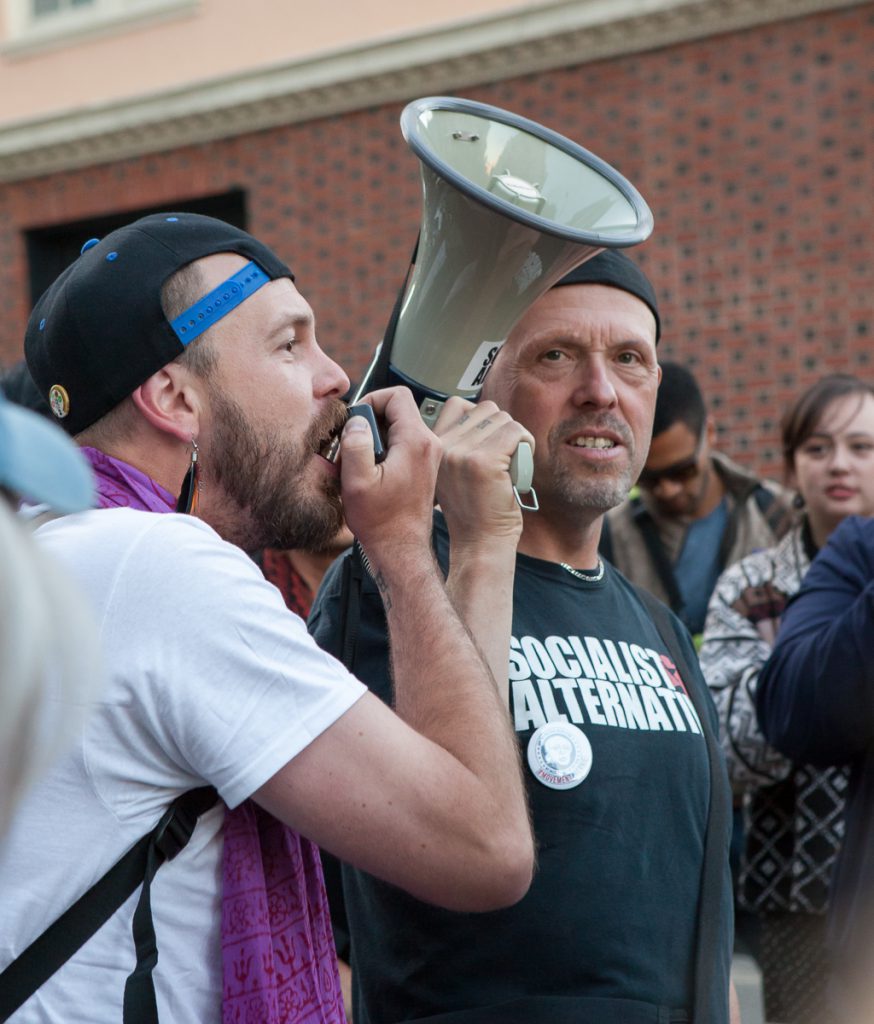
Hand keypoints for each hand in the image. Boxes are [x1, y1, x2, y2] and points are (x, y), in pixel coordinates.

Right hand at [338, 387, 441, 563]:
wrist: (401, 549)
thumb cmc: (381, 522)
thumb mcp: (357, 481)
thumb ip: (355, 444)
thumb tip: (357, 421)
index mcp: (416, 441)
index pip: (397, 395)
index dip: (372, 400)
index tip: (356, 421)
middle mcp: (429, 444)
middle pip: (398, 410)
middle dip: (371, 421)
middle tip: (353, 446)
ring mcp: (430, 456)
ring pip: (400, 427)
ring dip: (377, 437)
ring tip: (361, 463)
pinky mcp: (425, 467)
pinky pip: (404, 444)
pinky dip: (386, 450)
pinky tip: (372, 473)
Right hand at [433, 397, 533, 551]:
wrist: (479, 544)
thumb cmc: (474, 512)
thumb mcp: (454, 472)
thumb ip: (460, 441)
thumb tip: (481, 414)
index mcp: (433, 447)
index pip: (456, 405)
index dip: (479, 420)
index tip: (487, 445)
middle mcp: (442, 447)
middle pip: (485, 409)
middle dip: (501, 430)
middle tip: (501, 460)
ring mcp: (461, 453)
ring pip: (503, 419)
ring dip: (515, 438)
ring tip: (508, 465)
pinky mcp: (484, 462)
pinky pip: (516, 432)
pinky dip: (526, 445)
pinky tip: (518, 468)